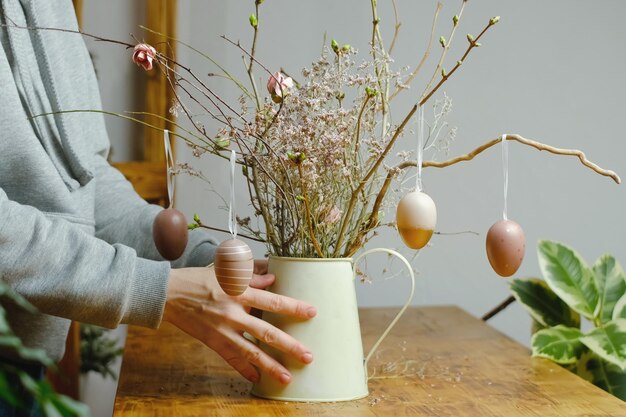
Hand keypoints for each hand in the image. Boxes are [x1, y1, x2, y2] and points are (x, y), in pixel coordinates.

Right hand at [163, 260, 316, 383]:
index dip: (293, 307)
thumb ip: (251, 276)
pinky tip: (257, 379)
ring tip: (287, 377)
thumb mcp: (226, 272)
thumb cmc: (199, 279)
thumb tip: (273, 279)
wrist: (169, 294)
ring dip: (271, 366)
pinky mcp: (213, 342)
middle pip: (267, 333)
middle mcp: (233, 314)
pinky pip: (231, 359)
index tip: (312, 312)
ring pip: (251, 352)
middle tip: (308, 356)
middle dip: (289, 346)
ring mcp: (223, 331)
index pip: (273, 302)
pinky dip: (244, 370)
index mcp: (239, 293)